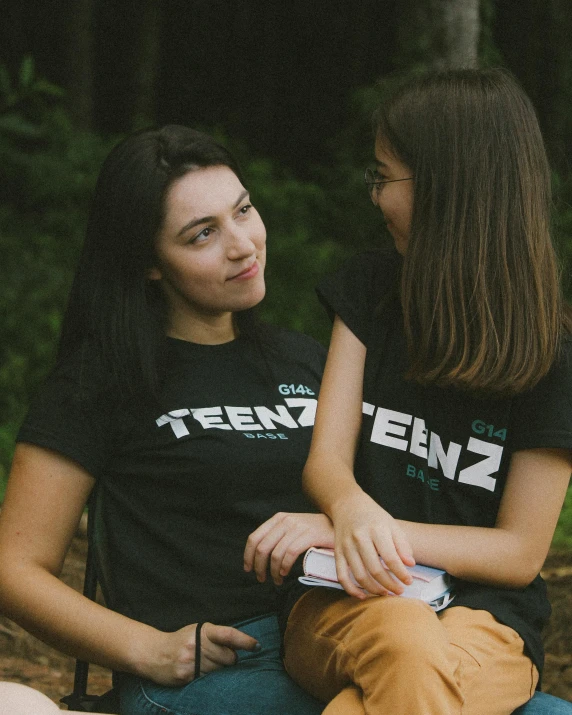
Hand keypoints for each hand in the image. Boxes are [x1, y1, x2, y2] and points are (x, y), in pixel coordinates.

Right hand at [141, 622, 259, 685]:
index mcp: (203, 630)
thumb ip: (216, 636)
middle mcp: (198, 644)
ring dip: (220, 670)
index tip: (257, 646)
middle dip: (230, 659)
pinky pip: (207, 680)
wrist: (154, 653)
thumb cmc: (181, 640)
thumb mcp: (197, 631)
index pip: (228, 635)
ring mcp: (191, 661)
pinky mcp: (186, 676)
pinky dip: (209, 679)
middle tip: (222, 658)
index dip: (245, 641)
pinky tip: (200, 672)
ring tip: (207, 664)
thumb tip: (239, 646)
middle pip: (228, 657)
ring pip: (219, 671)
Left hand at [244, 512, 333, 584]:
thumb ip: (278, 536)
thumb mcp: (292, 528)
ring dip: (273, 571)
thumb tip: (259, 556)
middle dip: (259, 567)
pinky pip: (291, 553)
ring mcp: (298, 527)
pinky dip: (285, 566)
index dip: (248, 556)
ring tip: (277, 580)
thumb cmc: (314, 531)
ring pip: (276, 553)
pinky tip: (285, 572)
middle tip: (262, 579)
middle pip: (262, 548)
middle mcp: (285, 521)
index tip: (248, 569)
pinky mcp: (310, 535)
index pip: (254, 538)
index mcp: (278, 519)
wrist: (339, 523)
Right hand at [331, 490, 414, 598]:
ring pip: (359, 575)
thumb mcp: (392, 525)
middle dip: (389, 584)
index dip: (401, 573)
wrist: (348, 505)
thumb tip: (410, 565)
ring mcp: (346, 546)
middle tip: (399, 591)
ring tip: (385, 593)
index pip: (390, 557)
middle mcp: (359, 538)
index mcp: (376, 530)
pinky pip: (342, 576)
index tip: (409, 582)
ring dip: (373, 589)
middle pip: (375, 569)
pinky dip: (351, 590)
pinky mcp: (337, 552)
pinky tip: (363, 596)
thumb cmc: (374, 517)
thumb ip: (402, 544)